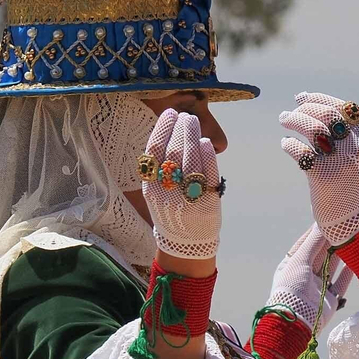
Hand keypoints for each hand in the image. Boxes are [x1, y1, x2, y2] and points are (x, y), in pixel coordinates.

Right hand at [142, 109, 221, 262]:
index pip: (154, 152)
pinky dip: (207, 156)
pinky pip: (207, 174)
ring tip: (193, 122)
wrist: (184, 243)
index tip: (169, 114)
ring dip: (192, 136)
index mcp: (151, 188)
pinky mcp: (206, 201)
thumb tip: (167, 133)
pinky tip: (205, 143)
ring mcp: (187, 197)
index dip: (162, 130)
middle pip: (173, 153)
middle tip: (185, 116)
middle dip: (179, 129)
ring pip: (190, 160)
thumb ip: (159, 168)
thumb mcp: (156, 192)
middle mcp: (167, 192)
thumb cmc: (171, 210)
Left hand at [267, 225, 354, 330]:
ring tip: (351, 240)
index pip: (305, 244)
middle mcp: (304, 276)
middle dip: (330, 242)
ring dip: (340, 255)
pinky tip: (355, 261)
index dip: (316, 233)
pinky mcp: (329, 299)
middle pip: (320, 255)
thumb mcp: (300, 260)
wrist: (297, 319)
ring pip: (331, 267)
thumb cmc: (292, 287)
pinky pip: (341, 282)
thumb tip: (321, 222)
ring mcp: (317, 288)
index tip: (328, 220)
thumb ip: (313, 242)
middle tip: (344, 228)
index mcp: (291, 266)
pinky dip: (348, 272)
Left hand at [278, 93, 358, 244]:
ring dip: (294, 119)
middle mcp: (355, 147)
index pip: (343, 108)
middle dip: (304, 108)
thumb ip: (348, 137)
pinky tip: (286, 144)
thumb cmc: (354, 188)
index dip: (319, 99)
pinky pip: (299, 150)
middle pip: (326, 114)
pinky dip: (289, 143)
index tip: (302, 98)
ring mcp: (340, 161)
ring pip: (312, 127)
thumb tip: (316, 110)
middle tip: (288, 114)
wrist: (358, 222)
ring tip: (284, 121)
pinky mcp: (322, 175)